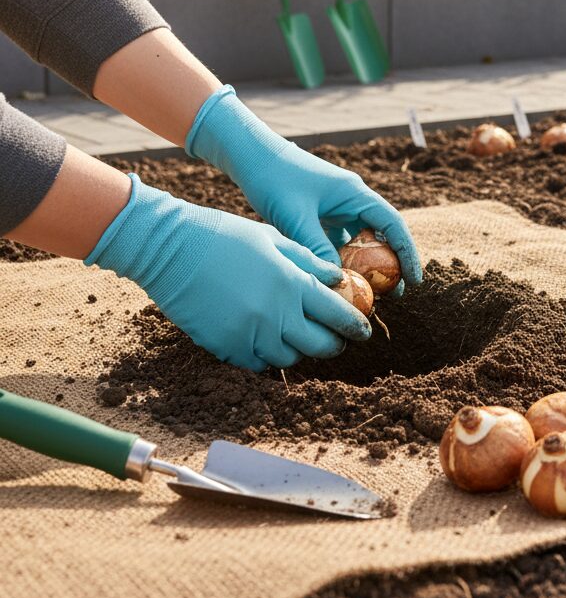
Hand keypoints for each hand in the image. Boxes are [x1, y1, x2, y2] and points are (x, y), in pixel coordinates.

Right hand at [85, 175, 370, 371]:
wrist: (170, 249)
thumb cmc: (225, 235)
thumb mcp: (274, 239)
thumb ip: (310, 262)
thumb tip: (339, 278)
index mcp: (292, 284)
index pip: (338, 314)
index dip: (356, 325)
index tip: (363, 329)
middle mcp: (275, 315)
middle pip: (320, 345)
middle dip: (334, 343)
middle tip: (337, 338)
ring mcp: (249, 335)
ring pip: (290, 357)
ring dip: (300, 349)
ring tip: (301, 335)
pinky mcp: (225, 347)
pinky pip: (258, 363)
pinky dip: (268, 355)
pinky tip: (268, 339)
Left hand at [186, 86, 421, 292]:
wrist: (252, 157)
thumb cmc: (275, 179)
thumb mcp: (295, 217)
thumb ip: (317, 247)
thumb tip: (337, 282)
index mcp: (355, 194)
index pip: (392, 225)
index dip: (407, 253)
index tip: (414, 280)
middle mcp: (351, 200)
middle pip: (381, 235)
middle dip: (390, 265)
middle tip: (395, 295)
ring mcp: (337, 208)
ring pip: (360, 241)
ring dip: (365, 266)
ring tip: (368, 294)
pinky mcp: (321, 215)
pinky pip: (340, 241)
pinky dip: (343, 260)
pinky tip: (339, 281)